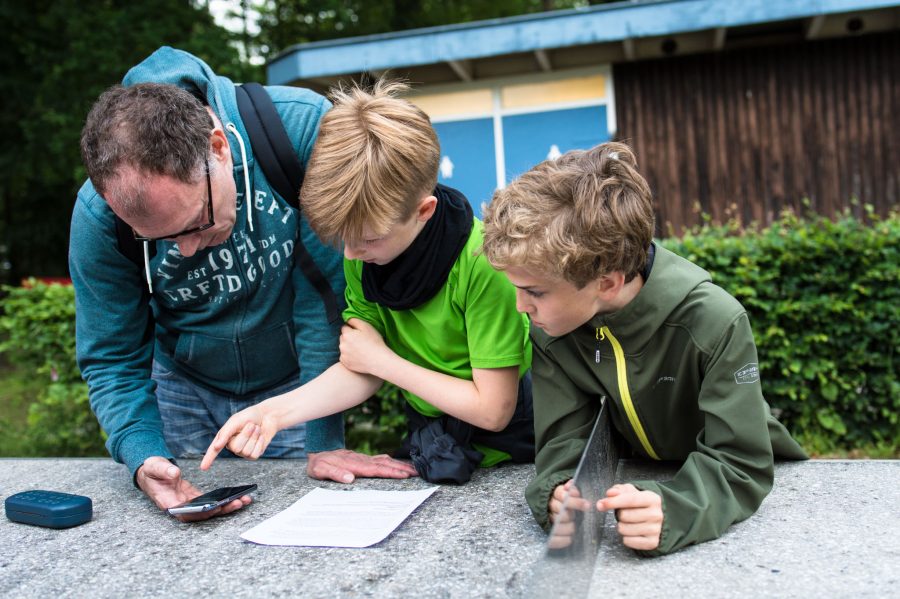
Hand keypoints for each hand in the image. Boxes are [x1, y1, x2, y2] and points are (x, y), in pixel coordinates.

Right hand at [136, 456, 250, 521]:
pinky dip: (223, 499)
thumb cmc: (151, 470)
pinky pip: (210, 501)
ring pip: (209, 508)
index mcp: (168, 502)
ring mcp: (188, 503)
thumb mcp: (154, 467)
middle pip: (202, 513)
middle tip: (238, 503)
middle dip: (221, 509)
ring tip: (244, 499)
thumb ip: (164, 470)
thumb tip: (175, 473)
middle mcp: (180, 507)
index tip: (216, 508)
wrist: (150, 471)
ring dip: (226, 506)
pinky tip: (237, 495)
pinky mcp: (194, 497)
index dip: (201, 512)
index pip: (186, 513)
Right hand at [200, 405, 279, 469]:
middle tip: (251, 425)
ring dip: (254, 437)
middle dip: (246, 434)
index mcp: (224, 438)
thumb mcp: (235, 421)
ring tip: (256, 429)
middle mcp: (233, 446)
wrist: (267, 416)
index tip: (203, 468)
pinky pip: (255, 454)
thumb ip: (225, 433)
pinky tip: (260, 436)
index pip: (214, 450)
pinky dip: (259, 443)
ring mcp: (243, 452)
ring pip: (246, 451)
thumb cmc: (249, 416)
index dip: (208, 459)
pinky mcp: (254, 454)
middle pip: (236, 448)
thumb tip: (215, 446)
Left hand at [307, 449, 417, 482]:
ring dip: (399, 465)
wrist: (318, 452)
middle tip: (417, 473)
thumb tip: (349, 478)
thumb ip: (334, 473)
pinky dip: (392, 462)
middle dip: (401, 469)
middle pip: (385, 464)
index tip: (404, 475)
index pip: (375, 469)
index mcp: (353, 465)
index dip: (390, 472)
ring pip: (385, 461)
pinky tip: (399, 464)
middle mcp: (361, 461)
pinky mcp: (364, 459)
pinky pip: (381, 460)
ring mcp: (364, 459)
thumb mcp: (320, 470)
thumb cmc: (318, 464)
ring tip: (414, 470)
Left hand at [339, 318, 391, 375]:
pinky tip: (358, 356)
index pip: (344, 328)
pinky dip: (349, 356)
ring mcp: (343, 355)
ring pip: (344, 347)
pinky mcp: (345, 363)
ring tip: (361, 350)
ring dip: (349, 347)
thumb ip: (354, 320)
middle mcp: (342, 345)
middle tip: (361, 342)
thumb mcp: (366, 326)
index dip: (352, 329)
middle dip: (349, 338)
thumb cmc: (374, 343)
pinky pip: (344, 357)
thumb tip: (347, 320)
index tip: (360, 333)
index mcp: (347, 334)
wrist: (378, 361)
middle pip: (343, 337)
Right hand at [547, 479, 591, 548]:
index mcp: (557, 493)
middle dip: (570, 515)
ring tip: (574, 528)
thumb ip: (572, 488)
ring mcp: (549, 518)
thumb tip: (570, 486)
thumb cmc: (569, 497)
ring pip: (556, 524)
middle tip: (577, 518)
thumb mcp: (571, 489)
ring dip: (567, 527)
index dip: (575, 502)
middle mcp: (551, 505)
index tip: (587, 506)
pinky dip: (561, 540)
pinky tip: (569, 539)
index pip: (563, 496)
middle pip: (560, 511)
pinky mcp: (549, 529)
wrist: (556, 502)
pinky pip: (552, 538)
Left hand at [597, 483, 662, 550]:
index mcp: (652, 499)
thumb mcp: (632, 492)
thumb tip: (610, 493)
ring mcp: (655, 530)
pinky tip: (632, 532)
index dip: (613, 502)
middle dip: (619, 514)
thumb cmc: (640, 504)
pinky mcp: (652, 543)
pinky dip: (625, 537)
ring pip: (624, 529)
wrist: (656, 519)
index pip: (630, 500)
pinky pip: (628, 541)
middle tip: (624, 513)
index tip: (601, 504)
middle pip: (624, 515)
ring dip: (621, 526)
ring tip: (628, 522)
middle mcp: (656, 514)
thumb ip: (619, 490)